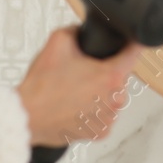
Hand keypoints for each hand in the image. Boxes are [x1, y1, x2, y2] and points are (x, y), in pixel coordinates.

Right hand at [16, 26, 142, 146]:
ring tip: (75, 90)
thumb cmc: (43, 86)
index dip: (132, 42)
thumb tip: (83, 30)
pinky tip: (75, 106)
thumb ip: (77, 29)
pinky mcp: (99, 133)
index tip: (131, 40)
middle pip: (119, 76)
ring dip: (98, 92)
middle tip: (82, 71)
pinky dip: (92, 110)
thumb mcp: (58, 40)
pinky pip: (102, 115)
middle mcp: (115, 100)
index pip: (135, 52)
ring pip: (111, 97)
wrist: (28, 115)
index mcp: (111, 76)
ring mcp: (108, 119)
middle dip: (104, 71)